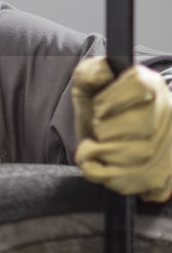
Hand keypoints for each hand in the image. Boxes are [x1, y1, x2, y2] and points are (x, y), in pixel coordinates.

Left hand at [71, 56, 171, 200]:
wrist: (109, 137)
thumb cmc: (99, 108)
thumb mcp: (89, 84)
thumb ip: (90, 72)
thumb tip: (102, 72)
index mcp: (151, 86)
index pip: (141, 86)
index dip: (111, 99)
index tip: (98, 108)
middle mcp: (167, 114)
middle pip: (142, 126)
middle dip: (107, 130)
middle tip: (98, 128)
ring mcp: (167, 146)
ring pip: (135, 155)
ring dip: (101, 153)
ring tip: (95, 146)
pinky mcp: (157, 174)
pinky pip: (127, 179)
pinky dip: (101, 173)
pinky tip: (97, 163)